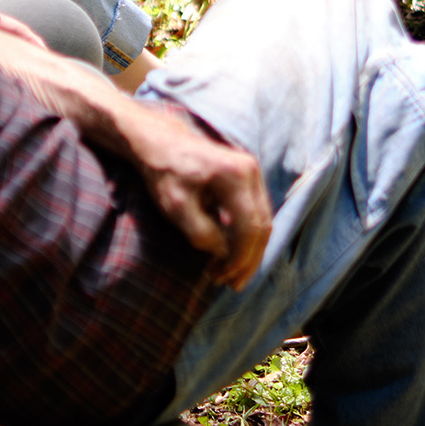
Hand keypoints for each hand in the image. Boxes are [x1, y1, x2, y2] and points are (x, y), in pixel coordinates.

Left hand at [123, 106, 268, 289]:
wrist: (161, 142)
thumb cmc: (165, 173)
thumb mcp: (176, 207)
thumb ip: (201, 233)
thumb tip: (223, 254)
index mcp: (235, 176)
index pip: (249, 228)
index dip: (239, 258)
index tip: (221, 276)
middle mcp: (251, 171)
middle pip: (262, 227)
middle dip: (249, 260)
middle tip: (232, 284)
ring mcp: (253, 172)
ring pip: (263, 221)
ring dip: (250, 251)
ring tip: (231, 274)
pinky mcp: (248, 177)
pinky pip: (256, 213)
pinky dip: (247, 237)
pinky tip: (231, 253)